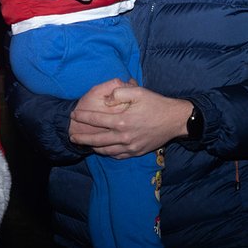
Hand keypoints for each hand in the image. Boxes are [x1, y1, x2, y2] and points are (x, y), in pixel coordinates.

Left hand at [69, 79, 193, 157]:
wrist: (175, 120)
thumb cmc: (156, 104)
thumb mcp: (138, 91)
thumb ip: (119, 92)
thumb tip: (105, 100)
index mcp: (122, 121)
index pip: (96, 120)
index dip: (83, 117)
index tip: (73, 115)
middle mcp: (124, 136)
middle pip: (96, 140)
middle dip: (82, 138)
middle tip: (71, 136)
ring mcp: (130, 147)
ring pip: (106, 150)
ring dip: (93, 147)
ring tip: (84, 144)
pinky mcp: (136, 152)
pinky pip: (117, 155)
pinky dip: (107, 153)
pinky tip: (102, 150)